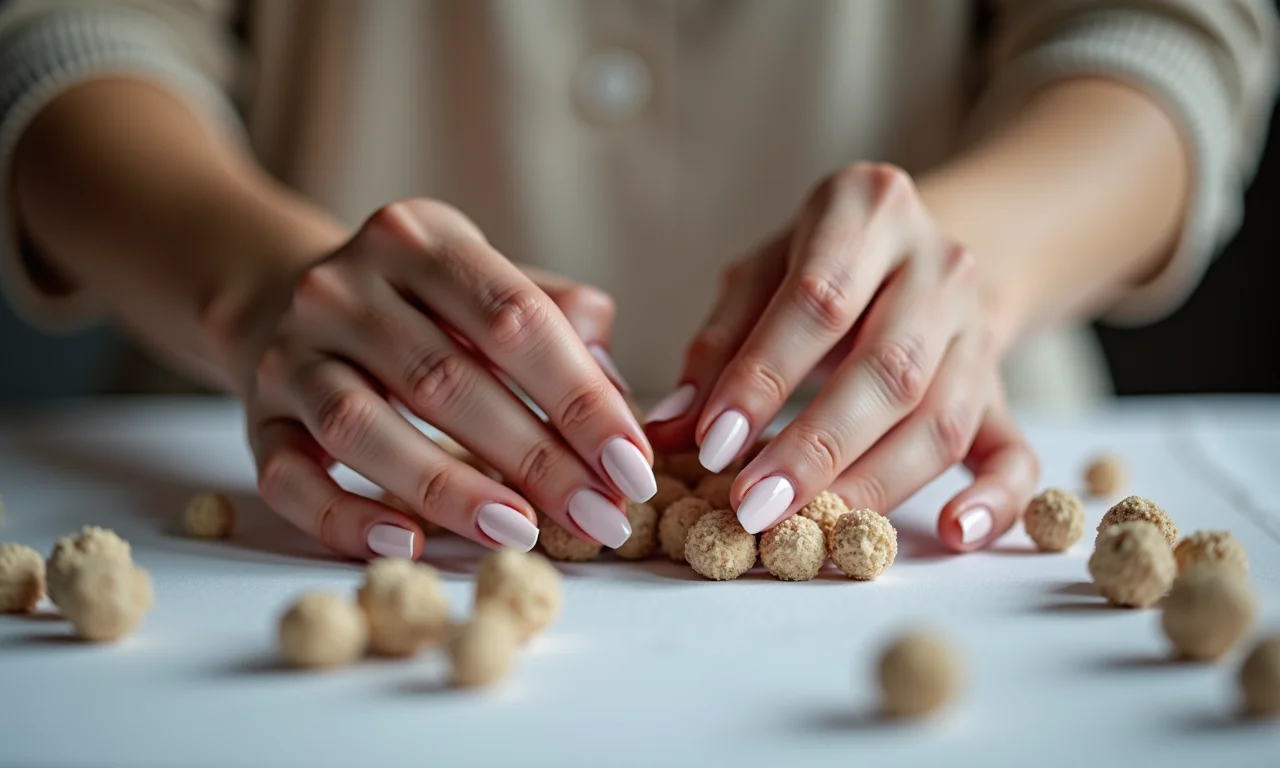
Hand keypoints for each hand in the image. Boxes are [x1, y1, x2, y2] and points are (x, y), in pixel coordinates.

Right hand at [235, 200, 653, 559]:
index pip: (514, 317)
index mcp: (420, 239)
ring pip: (362, 427)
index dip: (580, 397)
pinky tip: (408, 546)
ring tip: (520, 532)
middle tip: (598, 517)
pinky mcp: (254, 417)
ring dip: (447, 488)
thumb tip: (619, 397)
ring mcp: (289, 352)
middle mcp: (344, 287)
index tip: (633, 465)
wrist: (282, 297)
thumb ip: (558, 324)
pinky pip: (290, 478)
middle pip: (444, 378)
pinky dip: (346, 518)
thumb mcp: (487, 283)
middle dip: (534, 456)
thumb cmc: (422, 306)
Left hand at [646, 163, 1038, 550]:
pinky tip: (954, 533)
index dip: (765, 378)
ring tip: (811, 534)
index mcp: (869, 209)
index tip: (713, 444)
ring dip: (873, 483)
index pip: (819, 300)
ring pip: (941, 418)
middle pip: (889, 369)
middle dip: (816, 447)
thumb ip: (718, 344)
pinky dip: (996, 500)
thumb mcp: (760, 273)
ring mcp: (980, 329)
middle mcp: (940, 264)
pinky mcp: (1002, 390)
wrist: (921, 250)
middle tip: (754, 505)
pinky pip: (1017, 451)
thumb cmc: (819, 263)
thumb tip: (669, 425)